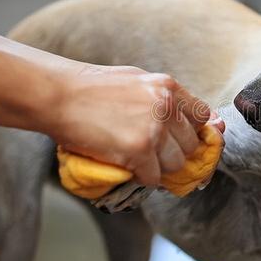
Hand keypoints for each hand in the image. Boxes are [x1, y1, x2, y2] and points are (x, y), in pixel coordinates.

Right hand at [50, 64, 222, 185]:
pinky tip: (129, 168)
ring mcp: (154, 129)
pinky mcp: (139, 151)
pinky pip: (154, 177)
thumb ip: (166, 99)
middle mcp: (166, 107)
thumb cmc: (92, 88)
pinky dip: (143, 178)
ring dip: (160, 168)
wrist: (58, 95)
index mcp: (168, 87)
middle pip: (191, 144)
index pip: (203, 116)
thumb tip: (201, 120)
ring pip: (176, 164)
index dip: (195, 132)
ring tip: (140, 160)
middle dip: (176, 153)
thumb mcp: (137, 81)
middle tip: (155, 154)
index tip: (183, 141)